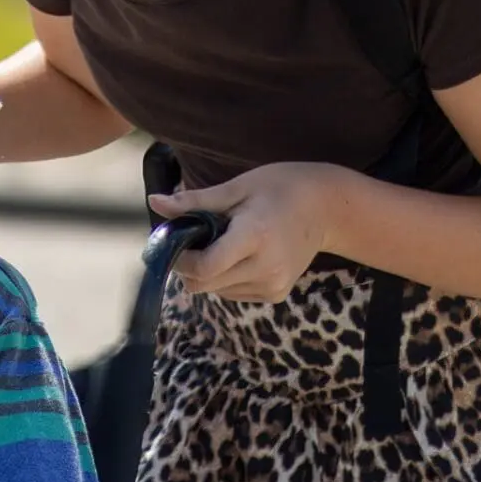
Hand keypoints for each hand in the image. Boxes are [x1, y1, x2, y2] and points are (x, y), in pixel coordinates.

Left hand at [148, 162, 342, 301]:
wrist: (326, 209)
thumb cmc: (279, 188)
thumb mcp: (236, 187)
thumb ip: (194, 202)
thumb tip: (154, 203)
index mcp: (255, 236)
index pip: (204, 268)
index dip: (179, 259)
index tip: (174, 241)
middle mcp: (266, 267)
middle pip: (203, 284)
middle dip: (187, 266)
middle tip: (192, 240)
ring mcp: (273, 285)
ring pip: (215, 291)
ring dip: (206, 272)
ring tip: (220, 244)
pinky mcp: (276, 294)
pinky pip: (233, 293)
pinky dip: (224, 278)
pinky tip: (237, 255)